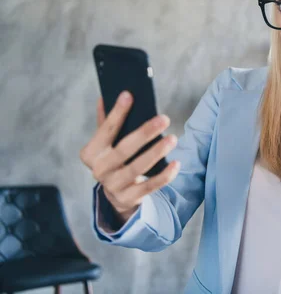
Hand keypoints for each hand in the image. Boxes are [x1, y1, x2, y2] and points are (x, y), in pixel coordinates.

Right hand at [79, 91, 180, 224]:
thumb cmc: (114, 160)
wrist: (116, 194)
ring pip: (137, 168)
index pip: (105, 130)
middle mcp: (99, 170)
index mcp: (91, 153)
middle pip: (124, 150)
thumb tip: (106, 95)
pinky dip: (164, 176)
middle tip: (164, 118)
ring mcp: (113, 186)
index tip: (129, 95)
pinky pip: (149, 187)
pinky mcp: (128, 198)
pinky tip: (176, 164)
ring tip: (173, 139)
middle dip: (144, 133)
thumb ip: (106, 122)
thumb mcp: (106, 143)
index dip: (117, 113)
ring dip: (157, 152)